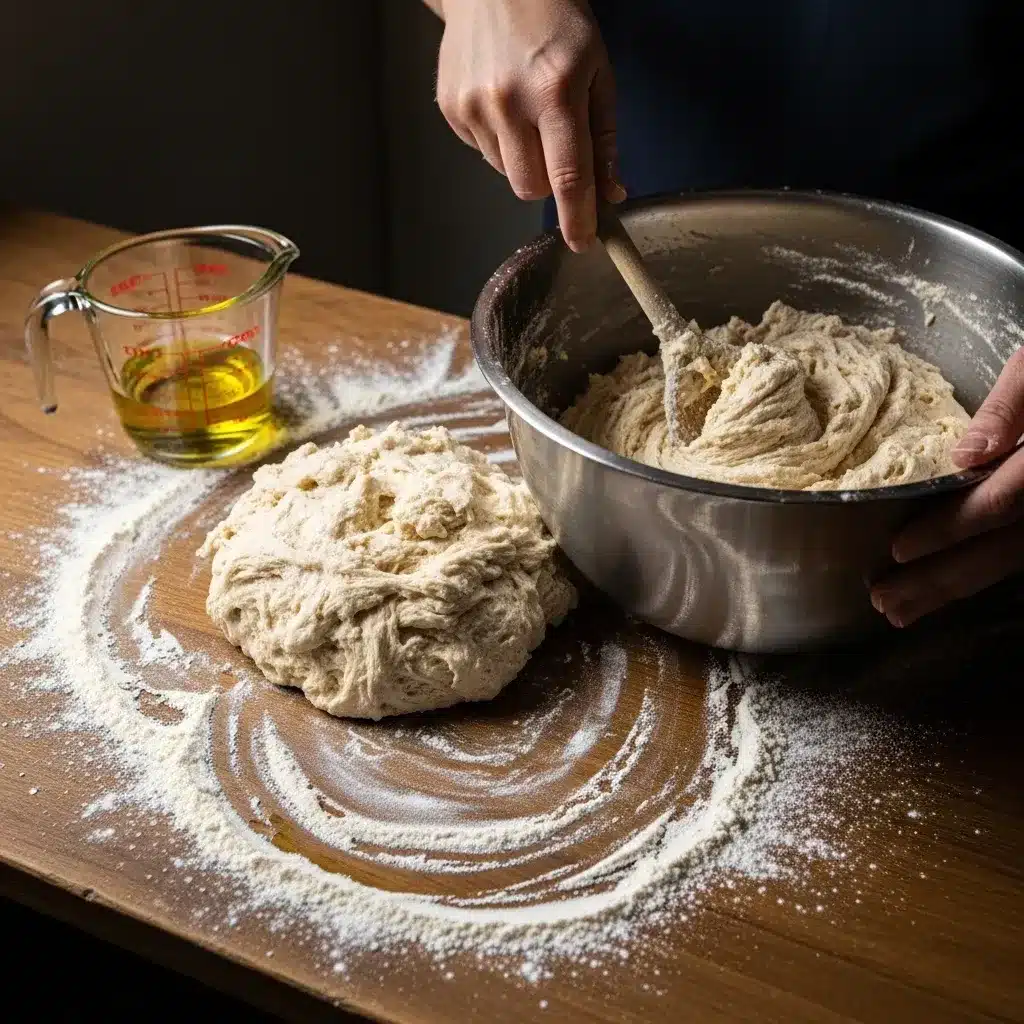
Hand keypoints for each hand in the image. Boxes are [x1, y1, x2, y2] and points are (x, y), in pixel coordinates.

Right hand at [435, 0, 625, 251]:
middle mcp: (509, 102)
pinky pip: (483, 153)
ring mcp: (474, 106)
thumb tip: (609, 193)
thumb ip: (604, 138)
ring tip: (528, 113)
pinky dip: (499, 142)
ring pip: (507, 174)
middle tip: (558, 150)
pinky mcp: (452, 108)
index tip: (584, 242)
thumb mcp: (597, 71)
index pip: (569, 178)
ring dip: (524, 160)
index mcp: (556, 91)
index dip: (578, 219)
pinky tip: (504, 104)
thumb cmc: (555, 21)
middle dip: (549, 184)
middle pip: (531, 189)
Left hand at [871, 348, 1023, 626]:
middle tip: (886, 602)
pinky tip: (946, 587)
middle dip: (942, 579)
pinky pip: (1018, 553)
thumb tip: (962, 456)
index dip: (948, 530)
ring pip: (1012, 560)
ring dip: (957, 587)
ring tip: (904, 610)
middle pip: (1003, 550)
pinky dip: (981, 573)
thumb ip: (1008, 408)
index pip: (998, 504)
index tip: (898, 551)